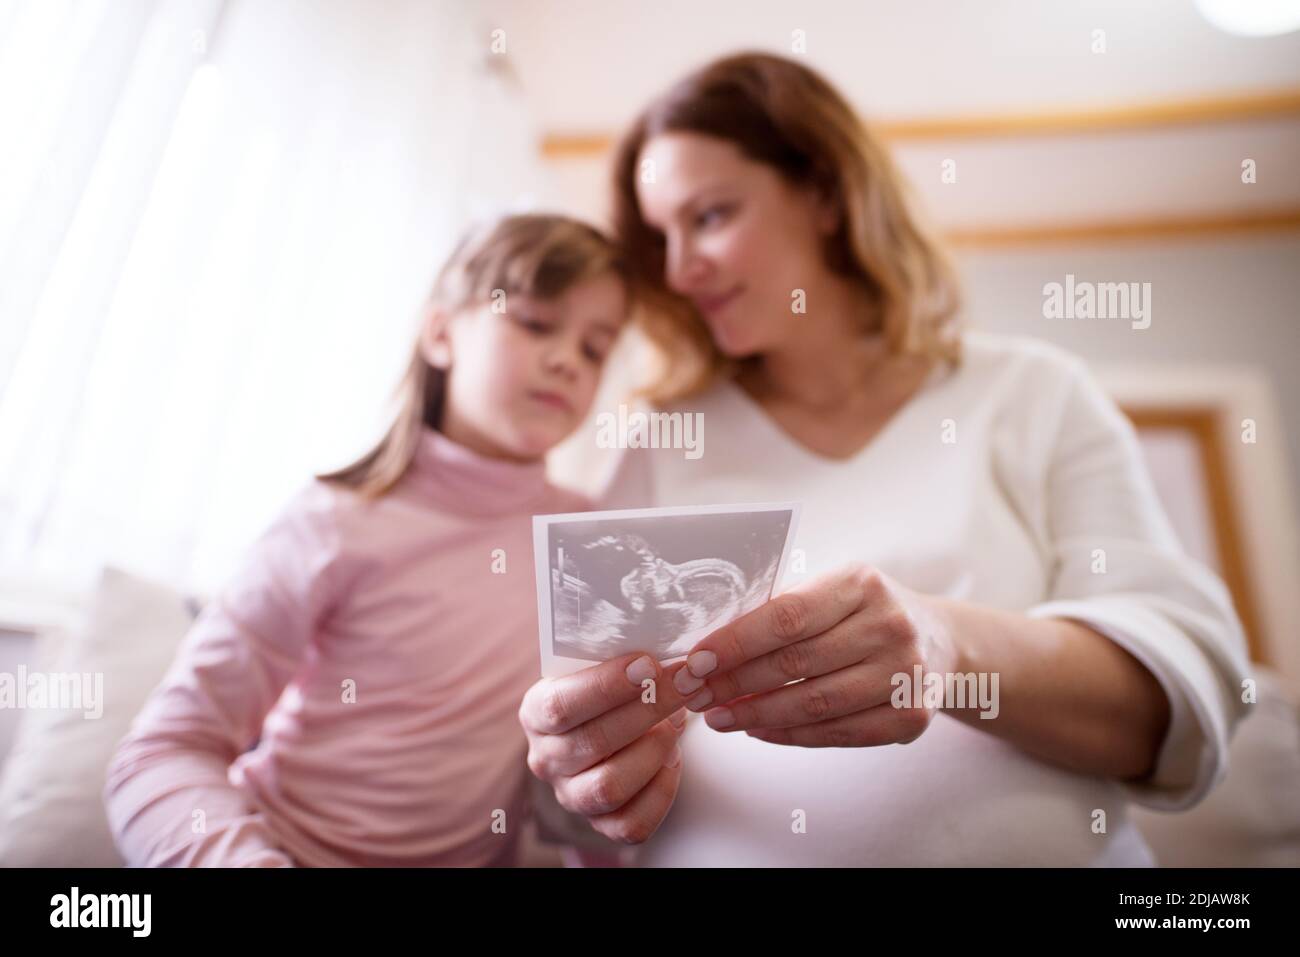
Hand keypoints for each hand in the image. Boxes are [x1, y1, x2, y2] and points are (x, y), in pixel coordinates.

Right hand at [519, 654, 692, 843]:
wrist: (615, 727)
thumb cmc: (611, 690)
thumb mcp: (602, 665)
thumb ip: (619, 655)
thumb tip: (663, 636)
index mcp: (536, 712)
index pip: (561, 705)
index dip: (606, 687)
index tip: (649, 664)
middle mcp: (546, 758)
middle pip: (593, 741)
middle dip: (649, 709)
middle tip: (686, 682)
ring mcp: (571, 795)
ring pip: (610, 786)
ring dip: (654, 749)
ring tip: (677, 721)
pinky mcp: (602, 824)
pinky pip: (633, 822)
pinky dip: (662, 789)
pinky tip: (673, 759)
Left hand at [672, 563, 959, 746]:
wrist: (939, 639)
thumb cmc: (866, 612)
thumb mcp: (835, 590)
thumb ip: (784, 610)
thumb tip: (711, 648)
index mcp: (862, 583)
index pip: (787, 616)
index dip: (736, 642)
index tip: (696, 661)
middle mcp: (889, 625)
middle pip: (796, 663)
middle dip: (735, 683)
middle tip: (696, 695)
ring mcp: (905, 673)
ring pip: (814, 704)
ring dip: (756, 715)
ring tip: (718, 717)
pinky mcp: (912, 716)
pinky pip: (838, 734)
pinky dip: (791, 735)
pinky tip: (759, 730)